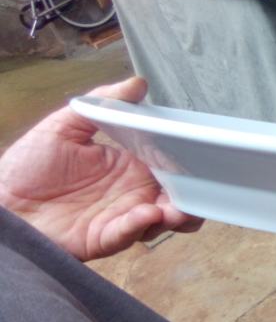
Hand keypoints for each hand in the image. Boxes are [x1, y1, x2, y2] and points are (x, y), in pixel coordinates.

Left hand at [0, 77, 202, 260]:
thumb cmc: (26, 166)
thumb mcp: (64, 126)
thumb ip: (101, 103)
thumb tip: (138, 83)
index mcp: (128, 166)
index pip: (169, 165)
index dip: (188, 162)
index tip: (203, 154)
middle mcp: (130, 193)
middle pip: (176, 197)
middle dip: (194, 196)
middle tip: (203, 188)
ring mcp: (119, 217)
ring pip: (162, 221)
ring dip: (177, 215)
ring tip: (179, 207)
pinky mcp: (102, 238)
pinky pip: (128, 234)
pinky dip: (142, 226)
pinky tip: (148, 213)